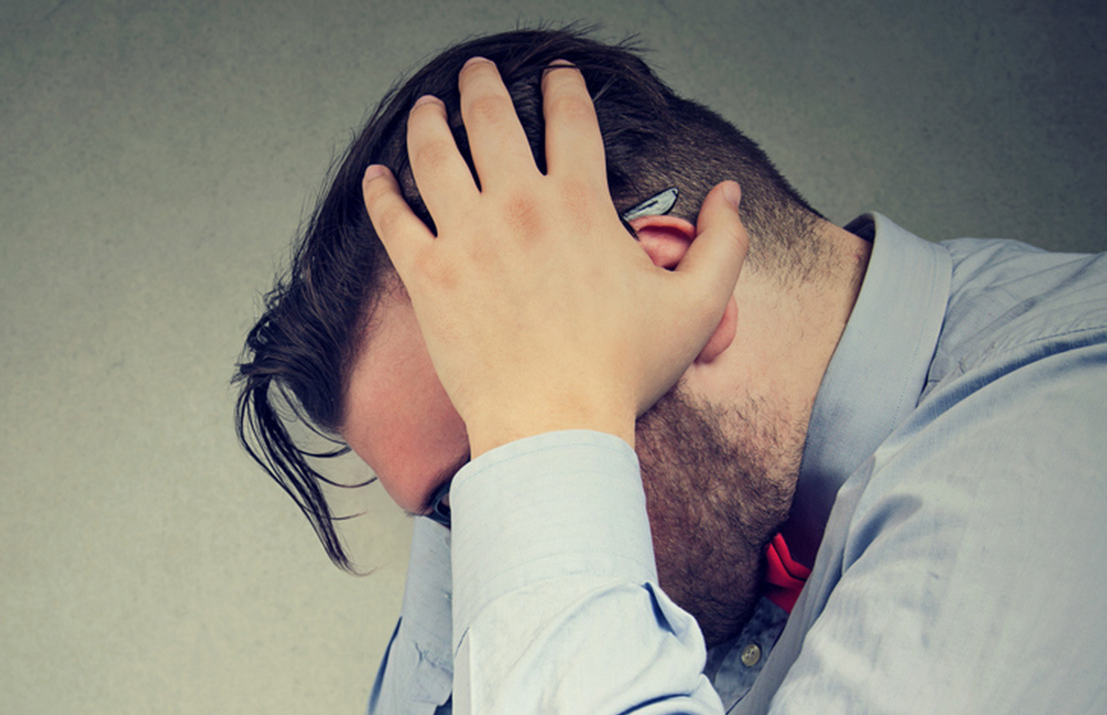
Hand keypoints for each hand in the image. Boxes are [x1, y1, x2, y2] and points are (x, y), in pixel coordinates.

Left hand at [361, 58, 747, 456]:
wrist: (554, 425)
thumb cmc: (621, 372)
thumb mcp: (697, 306)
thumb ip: (723, 244)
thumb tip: (730, 196)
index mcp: (580, 202)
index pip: (569, 118)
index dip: (562, 86)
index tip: (556, 74)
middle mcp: (518, 206)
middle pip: (491, 118)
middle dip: (482, 84)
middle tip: (477, 72)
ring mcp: (466, 237)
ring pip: (434, 154)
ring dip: (428, 120)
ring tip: (427, 106)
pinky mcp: (428, 275)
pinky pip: (392, 218)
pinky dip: (380, 191)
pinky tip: (376, 176)